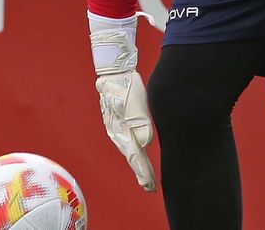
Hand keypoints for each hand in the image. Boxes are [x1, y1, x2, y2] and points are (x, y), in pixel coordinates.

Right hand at [89, 13, 155, 191]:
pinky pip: (130, 144)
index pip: (135, 157)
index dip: (143, 172)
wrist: (114, 74)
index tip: (150, 186)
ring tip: (146, 180)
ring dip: (140, 166)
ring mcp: (119, 129)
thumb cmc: (125, 88)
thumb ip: (140, 124)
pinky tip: (140, 156)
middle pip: (133, 158)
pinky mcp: (122, 124)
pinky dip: (136, 155)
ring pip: (131, 152)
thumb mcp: (134, 104)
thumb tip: (146, 143)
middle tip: (150, 189)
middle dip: (142, 174)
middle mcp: (119, 134)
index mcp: (122, 131)